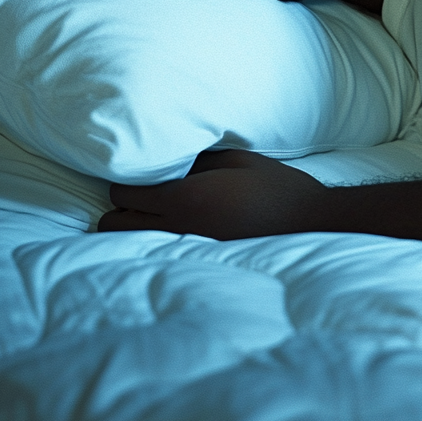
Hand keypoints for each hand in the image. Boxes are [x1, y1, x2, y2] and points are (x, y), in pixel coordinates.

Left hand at [97, 149, 328, 239]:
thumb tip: (164, 157)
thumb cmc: (275, 187)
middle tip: (142, 193)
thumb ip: (194, 160)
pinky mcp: (198, 263)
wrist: (308, 224)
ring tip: (154, 213)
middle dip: (120, 208)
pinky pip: (157, 253)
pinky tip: (173, 229)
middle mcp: (177, 230)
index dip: (125, 180)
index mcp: (184, 199)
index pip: (124, 194)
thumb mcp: (235, 160)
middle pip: (113, 225)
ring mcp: (185, 251)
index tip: (138, 172)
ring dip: (132, 228)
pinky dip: (153, 243)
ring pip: (129, 245)